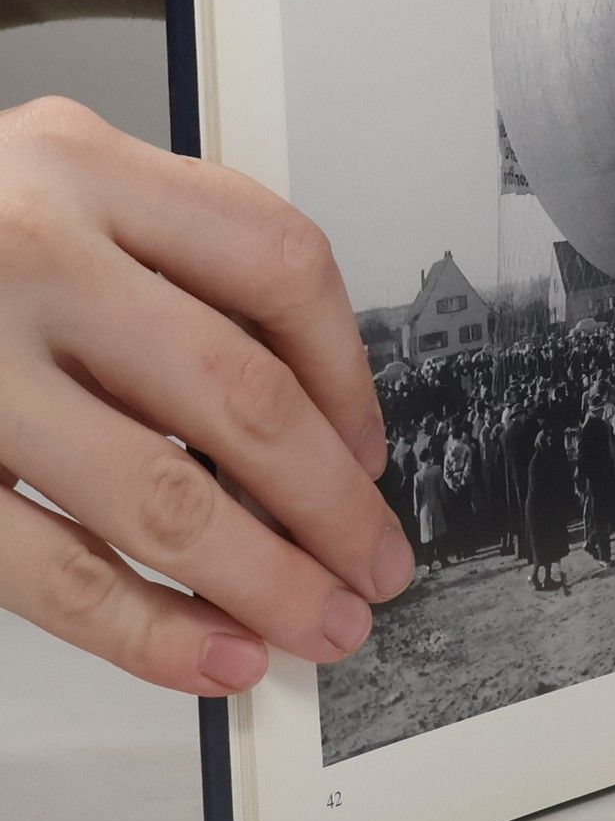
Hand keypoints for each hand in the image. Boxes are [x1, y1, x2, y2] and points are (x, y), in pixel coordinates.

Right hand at [0, 100, 412, 696]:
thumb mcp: (51, 192)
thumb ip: (166, 269)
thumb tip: (309, 431)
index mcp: (83, 165)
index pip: (280, 263)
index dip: (349, 373)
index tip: (369, 449)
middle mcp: (29, 249)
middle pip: (241, 394)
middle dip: (330, 502)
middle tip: (375, 561)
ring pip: (159, 495)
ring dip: (264, 580)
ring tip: (319, 623)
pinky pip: (50, 571)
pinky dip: (148, 629)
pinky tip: (212, 655)